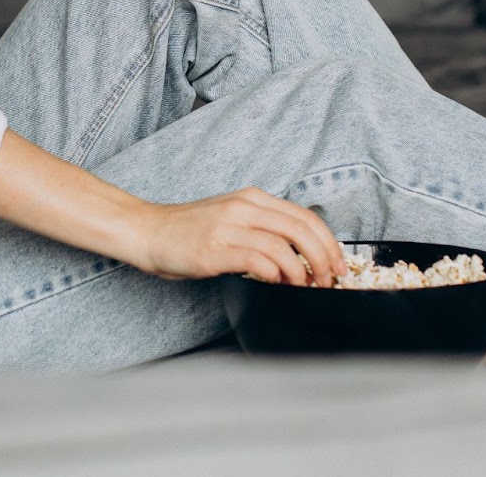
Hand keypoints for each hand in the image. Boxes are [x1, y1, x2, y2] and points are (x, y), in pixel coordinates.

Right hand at [131, 187, 348, 286]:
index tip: (339, 265)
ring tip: (303, 286)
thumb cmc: (187, 232)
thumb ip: (262, 229)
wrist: (147, 232)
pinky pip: (259, 260)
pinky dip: (277, 274)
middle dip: (324, 258)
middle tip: (329, 280)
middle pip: (302, 229)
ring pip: (285, 245)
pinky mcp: (215, 249)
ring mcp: (229, 226)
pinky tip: (277, 283)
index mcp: (251, 198)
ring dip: (303, 272)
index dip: (329, 243)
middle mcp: (243, 207)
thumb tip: (300, 257)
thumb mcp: (230, 219)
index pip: (305, 216)